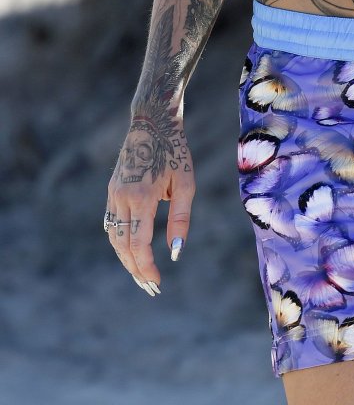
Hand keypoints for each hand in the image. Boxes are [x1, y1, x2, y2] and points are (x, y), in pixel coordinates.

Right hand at [104, 109, 194, 294]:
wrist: (152, 124)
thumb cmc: (175, 152)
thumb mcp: (186, 184)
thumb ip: (180, 219)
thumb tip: (174, 252)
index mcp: (143, 197)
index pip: (139, 243)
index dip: (147, 267)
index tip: (157, 282)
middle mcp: (122, 198)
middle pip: (123, 246)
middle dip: (135, 269)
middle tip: (149, 287)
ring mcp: (113, 194)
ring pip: (114, 237)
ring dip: (125, 258)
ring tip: (140, 274)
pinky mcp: (111, 191)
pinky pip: (111, 223)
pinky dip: (119, 241)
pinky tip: (130, 251)